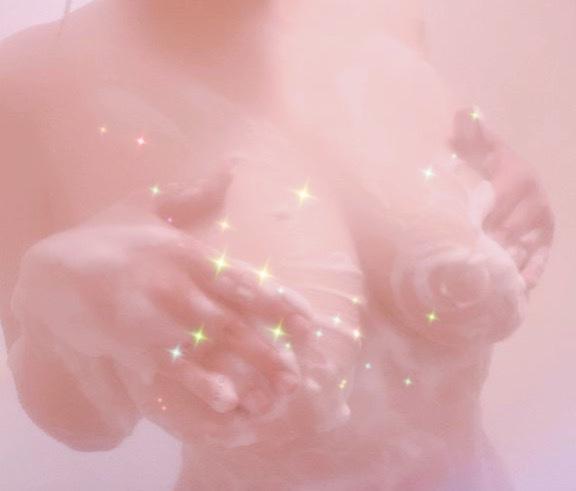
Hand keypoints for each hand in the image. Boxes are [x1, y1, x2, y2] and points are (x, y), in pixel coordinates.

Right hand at [10, 168, 313, 443]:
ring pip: (208, 344)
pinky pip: (170, 366)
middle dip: (269, 345)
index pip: (244, 280)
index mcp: (187, 252)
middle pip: (233, 317)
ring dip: (245, 369)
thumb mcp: (148, 206)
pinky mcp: (129, 340)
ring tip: (276, 394)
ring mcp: (152, 313)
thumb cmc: (108, 237)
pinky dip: (200, 382)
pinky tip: (225, 401)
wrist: (52, 269)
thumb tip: (232, 166)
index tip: (310, 325)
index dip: (280, 303)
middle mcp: (176, 282)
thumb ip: (193, 194)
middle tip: (300, 371)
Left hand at [449, 107, 554, 289]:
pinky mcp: (546, 242)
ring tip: (480, 287)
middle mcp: (534, 201)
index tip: (454, 234)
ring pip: (520, 250)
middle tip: (458, 267)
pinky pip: (538, 263)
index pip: (495, 202)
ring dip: (502, 269)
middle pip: (506, 231)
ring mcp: (542, 224)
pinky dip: (526, 278)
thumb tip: (463, 112)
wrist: (510, 175)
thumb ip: (471, 133)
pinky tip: (513, 294)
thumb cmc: (486, 162)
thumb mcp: (479, 146)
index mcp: (517, 176)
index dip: (474, 218)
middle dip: (484, 248)